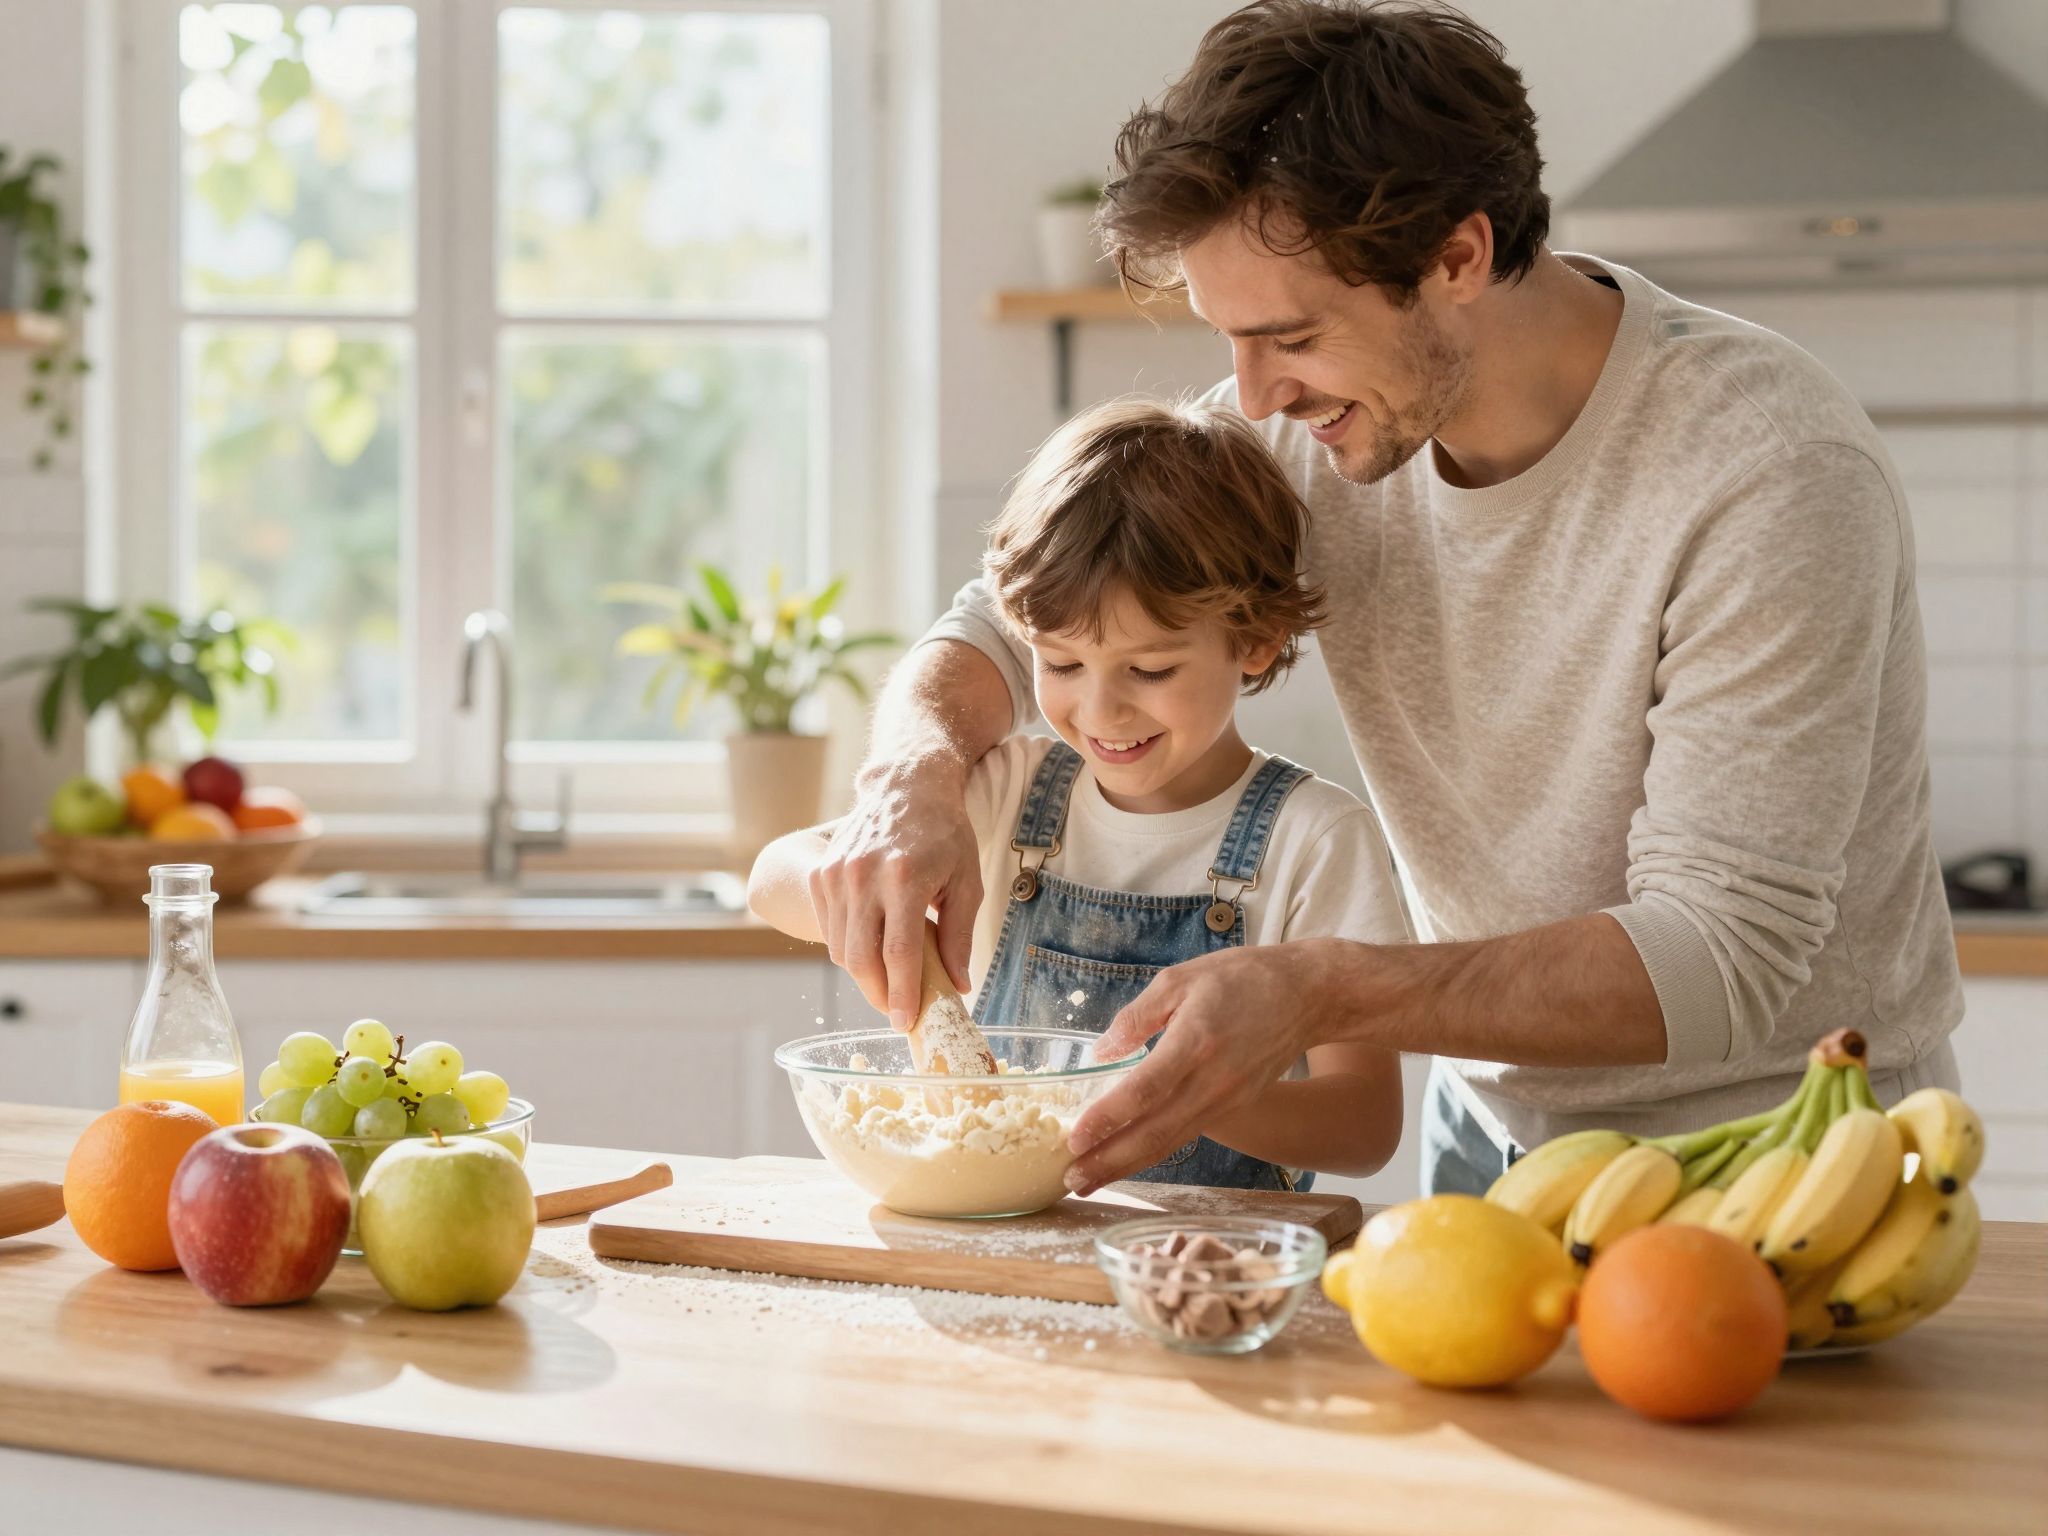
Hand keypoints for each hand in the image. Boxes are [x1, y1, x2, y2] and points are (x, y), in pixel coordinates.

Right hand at [809, 755, 982, 1030]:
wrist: (906, 787)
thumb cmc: (944, 834)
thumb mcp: (967, 881)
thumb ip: (959, 936)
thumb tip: (959, 984)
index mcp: (904, 878)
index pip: (899, 953)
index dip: (902, 994)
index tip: (906, 1022)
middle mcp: (864, 876)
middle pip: (861, 958)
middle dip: (879, 995)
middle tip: (897, 1011)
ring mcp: (836, 874)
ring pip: (841, 948)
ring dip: (864, 975)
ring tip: (888, 982)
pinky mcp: (822, 874)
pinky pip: (829, 929)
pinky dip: (848, 948)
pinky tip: (871, 949)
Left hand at [1064, 940, 1357, 1193]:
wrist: (1308, 995)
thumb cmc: (1242, 978)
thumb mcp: (1181, 979)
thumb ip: (1137, 1017)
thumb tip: (1101, 1053)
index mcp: (1196, 1042)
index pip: (1145, 1091)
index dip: (1108, 1118)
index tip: (1074, 1138)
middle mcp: (1213, 1081)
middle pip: (1156, 1132)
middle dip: (1109, 1161)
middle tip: (1070, 1180)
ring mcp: (1227, 1099)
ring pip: (1170, 1142)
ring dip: (1127, 1166)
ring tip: (1088, 1180)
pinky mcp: (1234, 1107)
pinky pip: (1186, 1134)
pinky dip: (1153, 1151)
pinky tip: (1126, 1158)